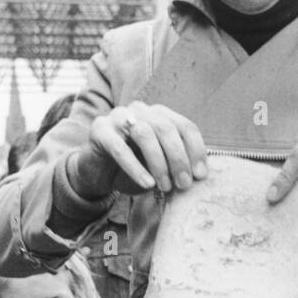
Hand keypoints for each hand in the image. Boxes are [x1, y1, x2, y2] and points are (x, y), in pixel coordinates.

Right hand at [73, 102, 207, 198]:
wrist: (96, 173)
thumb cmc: (133, 169)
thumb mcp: (160, 167)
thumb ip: (177, 165)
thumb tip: (199, 175)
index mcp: (159, 115)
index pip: (185, 126)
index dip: (196, 150)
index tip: (200, 175)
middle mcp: (141, 110)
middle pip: (166, 128)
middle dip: (178, 158)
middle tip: (184, 184)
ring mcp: (118, 116)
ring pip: (144, 134)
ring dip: (159, 163)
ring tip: (165, 187)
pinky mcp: (100, 130)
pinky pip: (119, 148)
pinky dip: (135, 168)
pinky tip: (147, 184)